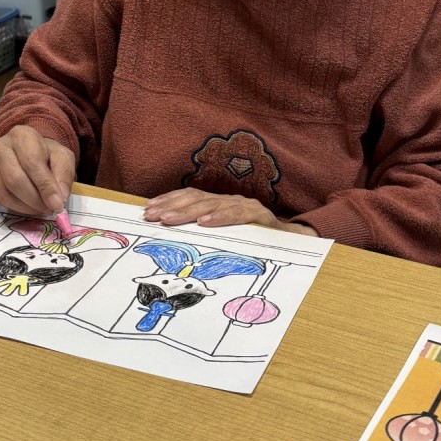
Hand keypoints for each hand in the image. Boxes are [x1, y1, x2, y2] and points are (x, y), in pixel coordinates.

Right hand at [0, 126, 75, 216]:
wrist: (29, 151)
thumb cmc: (47, 154)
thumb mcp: (63, 158)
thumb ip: (63, 175)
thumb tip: (58, 199)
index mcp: (21, 136)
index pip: (31, 162)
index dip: (45, 186)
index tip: (57, 204)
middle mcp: (0, 147)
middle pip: (14, 179)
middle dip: (34, 199)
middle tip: (50, 209)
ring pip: (4, 192)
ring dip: (26, 206)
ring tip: (41, 209)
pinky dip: (16, 208)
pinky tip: (30, 208)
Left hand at [143, 189, 316, 234]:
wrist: (292, 244)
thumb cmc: (254, 242)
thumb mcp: (224, 238)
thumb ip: (203, 234)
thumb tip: (171, 240)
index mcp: (219, 204)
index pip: (189, 196)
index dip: (168, 201)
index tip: (147, 210)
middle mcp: (230, 201)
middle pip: (196, 198)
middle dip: (171, 206)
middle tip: (152, 216)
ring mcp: (245, 206)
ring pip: (212, 204)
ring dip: (188, 211)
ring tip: (169, 219)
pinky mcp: (260, 216)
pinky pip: (238, 214)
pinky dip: (220, 217)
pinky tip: (204, 222)